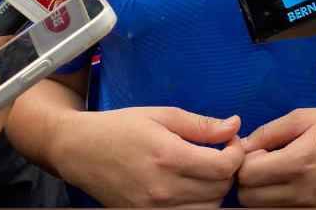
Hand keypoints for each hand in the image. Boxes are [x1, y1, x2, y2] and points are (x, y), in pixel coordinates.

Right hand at [50, 106, 244, 206]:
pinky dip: (196, 205)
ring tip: (204, 171)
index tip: (230, 142)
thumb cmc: (120, 127)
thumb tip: (235, 125)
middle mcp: (163, 189)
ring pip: (208, 209)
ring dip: (215, 191)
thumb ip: (200, 124)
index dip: (237, 153)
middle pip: (221, 190)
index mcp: (168, 157)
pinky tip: (190, 187)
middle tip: (219, 153)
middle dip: (228, 170)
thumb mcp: (161, 115)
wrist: (79, 150)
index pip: (224, 167)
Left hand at [237, 108, 315, 206]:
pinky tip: (289, 186)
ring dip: (261, 192)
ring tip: (277, 174)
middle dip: (248, 178)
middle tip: (263, 163)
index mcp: (298, 163)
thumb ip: (272, 130)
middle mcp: (302, 192)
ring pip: (262, 209)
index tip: (255, 151)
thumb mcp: (307, 118)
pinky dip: (277, 202)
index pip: (247, 173)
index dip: (244, 160)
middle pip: (248, 197)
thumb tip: (245, 142)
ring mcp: (309, 208)